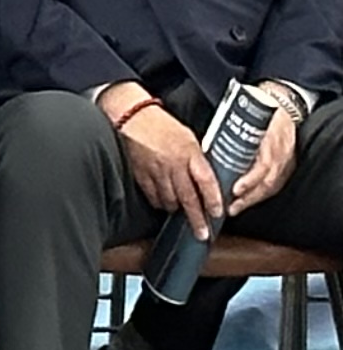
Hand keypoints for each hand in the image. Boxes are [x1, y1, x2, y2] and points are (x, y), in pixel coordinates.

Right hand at [119, 102, 216, 232]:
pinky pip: (152, 196)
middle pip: (188, 198)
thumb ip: (198, 159)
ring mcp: (155, 171)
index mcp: (190, 153)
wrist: (132, 116)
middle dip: (197, 219)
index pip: (206, 182)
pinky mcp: (140, 174)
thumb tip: (208, 180)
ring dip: (177, 210)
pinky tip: (164, 203)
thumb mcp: (189, 138)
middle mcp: (174, 165)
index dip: (213, 200)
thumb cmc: (162, 124)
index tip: (218, 213)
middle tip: (202, 234)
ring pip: (170, 200)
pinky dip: (160, 202)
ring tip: (182, 214)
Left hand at [238, 85, 307, 211]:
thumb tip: (204, 145)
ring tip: (234, 208)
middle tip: (230, 206)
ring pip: (272, 185)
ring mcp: (287, 160)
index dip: (251, 179)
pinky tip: (246, 201)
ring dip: (252, 199)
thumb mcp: (244, 113)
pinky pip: (275, 184)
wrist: (283, 104)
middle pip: (268, 181)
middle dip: (248, 196)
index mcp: (270, 138)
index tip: (236, 189)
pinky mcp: (287, 165)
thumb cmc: (260, 107)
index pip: (265, 164)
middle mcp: (281, 152)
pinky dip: (260, 194)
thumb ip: (227, 128)